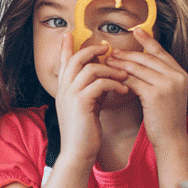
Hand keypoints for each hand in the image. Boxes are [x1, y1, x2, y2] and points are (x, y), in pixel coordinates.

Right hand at [53, 35, 128, 166]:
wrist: (78, 153)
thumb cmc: (85, 133)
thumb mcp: (86, 107)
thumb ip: (90, 92)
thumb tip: (103, 79)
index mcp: (63, 90)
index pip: (63, 62)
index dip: (66, 47)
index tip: (70, 34)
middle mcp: (63, 89)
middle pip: (76, 59)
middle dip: (92, 50)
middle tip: (107, 48)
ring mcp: (70, 95)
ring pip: (90, 69)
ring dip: (110, 69)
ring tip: (124, 75)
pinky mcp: (81, 102)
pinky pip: (99, 83)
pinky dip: (114, 84)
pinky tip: (124, 89)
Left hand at [105, 28, 187, 148]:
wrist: (171, 139)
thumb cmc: (166, 118)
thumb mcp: (168, 93)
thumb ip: (160, 77)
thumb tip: (140, 62)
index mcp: (181, 73)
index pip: (161, 52)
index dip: (148, 40)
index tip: (136, 30)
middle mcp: (177, 76)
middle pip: (147, 58)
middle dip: (127, 53)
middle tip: (112, 50)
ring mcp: (167, 85)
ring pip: (138, 68)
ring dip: (120, 64)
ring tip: (107, 60)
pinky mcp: (155, 94)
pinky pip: (133, 81)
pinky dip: (120, 78)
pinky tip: (111, 76)